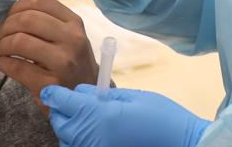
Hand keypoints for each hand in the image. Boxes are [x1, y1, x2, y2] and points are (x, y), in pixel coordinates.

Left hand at [0, 0, 97, 101]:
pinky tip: (6, 64)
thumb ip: (47, 21)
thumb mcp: (69, 36)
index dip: (17, 6)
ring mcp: (62, 62)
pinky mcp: (49, 84)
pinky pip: (15, 66)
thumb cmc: (71, 62)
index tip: (10, 17)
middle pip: (26, 19)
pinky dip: (3, 63)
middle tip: (2, 36)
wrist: (84, 96)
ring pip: (19, 41)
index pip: (40, 0)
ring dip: (2, 45)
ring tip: (2, 51)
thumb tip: (11, 12)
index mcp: (74, 23)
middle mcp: (71, 39)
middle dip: (6, 26)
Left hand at [42, 85, 209, 146]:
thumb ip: (100, 95)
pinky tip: (93, 133)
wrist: (181, 142)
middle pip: (60, 123)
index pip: (62, 102)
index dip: (54, 93)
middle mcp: (90, 137)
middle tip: (73, 102)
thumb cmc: (161, 117)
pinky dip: (79, 141)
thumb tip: (81, 92)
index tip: (51, 89)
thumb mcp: (130, 97)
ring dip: (69, 128)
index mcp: (97, 115)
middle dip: (62, 111)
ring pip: (66, 139)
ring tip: (84, 118)